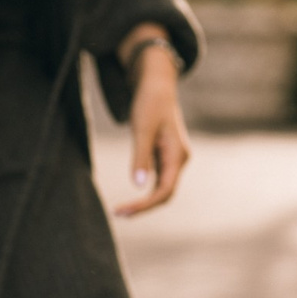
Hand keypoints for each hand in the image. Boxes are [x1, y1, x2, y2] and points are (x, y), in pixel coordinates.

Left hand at [114, 39, 189, 216]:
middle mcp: (179, 160)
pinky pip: (158, 180)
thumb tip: (139, 185)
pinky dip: (145, 190)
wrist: (156, 84)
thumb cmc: (149, 103)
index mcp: (178, 155)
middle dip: (143, 207)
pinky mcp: (165, 155)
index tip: (122, 210)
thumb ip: (141, 157)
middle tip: (117, 213)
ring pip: (162, 189)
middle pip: (165, 194)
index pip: (164, 191)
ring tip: (121, 209)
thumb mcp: (142, 129)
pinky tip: (131, 196)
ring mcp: (173, 158)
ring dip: (144, 201)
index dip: (144, 205)